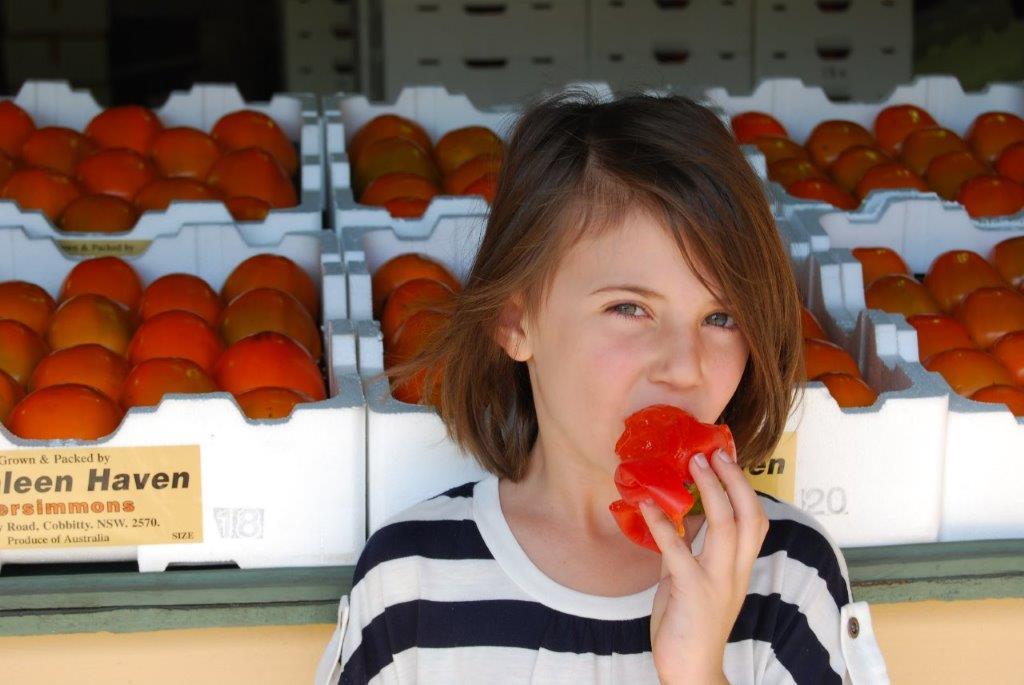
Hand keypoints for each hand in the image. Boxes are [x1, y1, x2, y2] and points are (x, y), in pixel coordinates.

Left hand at [639, 448, 768, 684]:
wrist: (691, 671)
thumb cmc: (690, 627)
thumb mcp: (691, 582)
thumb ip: (687, 553)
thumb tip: (673, 523)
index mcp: (739, 568)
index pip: (755, 521)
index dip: (744, 487)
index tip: (727, 459)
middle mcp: (735, 571)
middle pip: (749, 516)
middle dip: (734, 481)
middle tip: (714, 453)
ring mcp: (717, 581)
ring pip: (726, 526)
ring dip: (710, 491)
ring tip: (693, 464)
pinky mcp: (692, 592)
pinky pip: (679, 551)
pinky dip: (663, 525)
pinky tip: (647, 505)